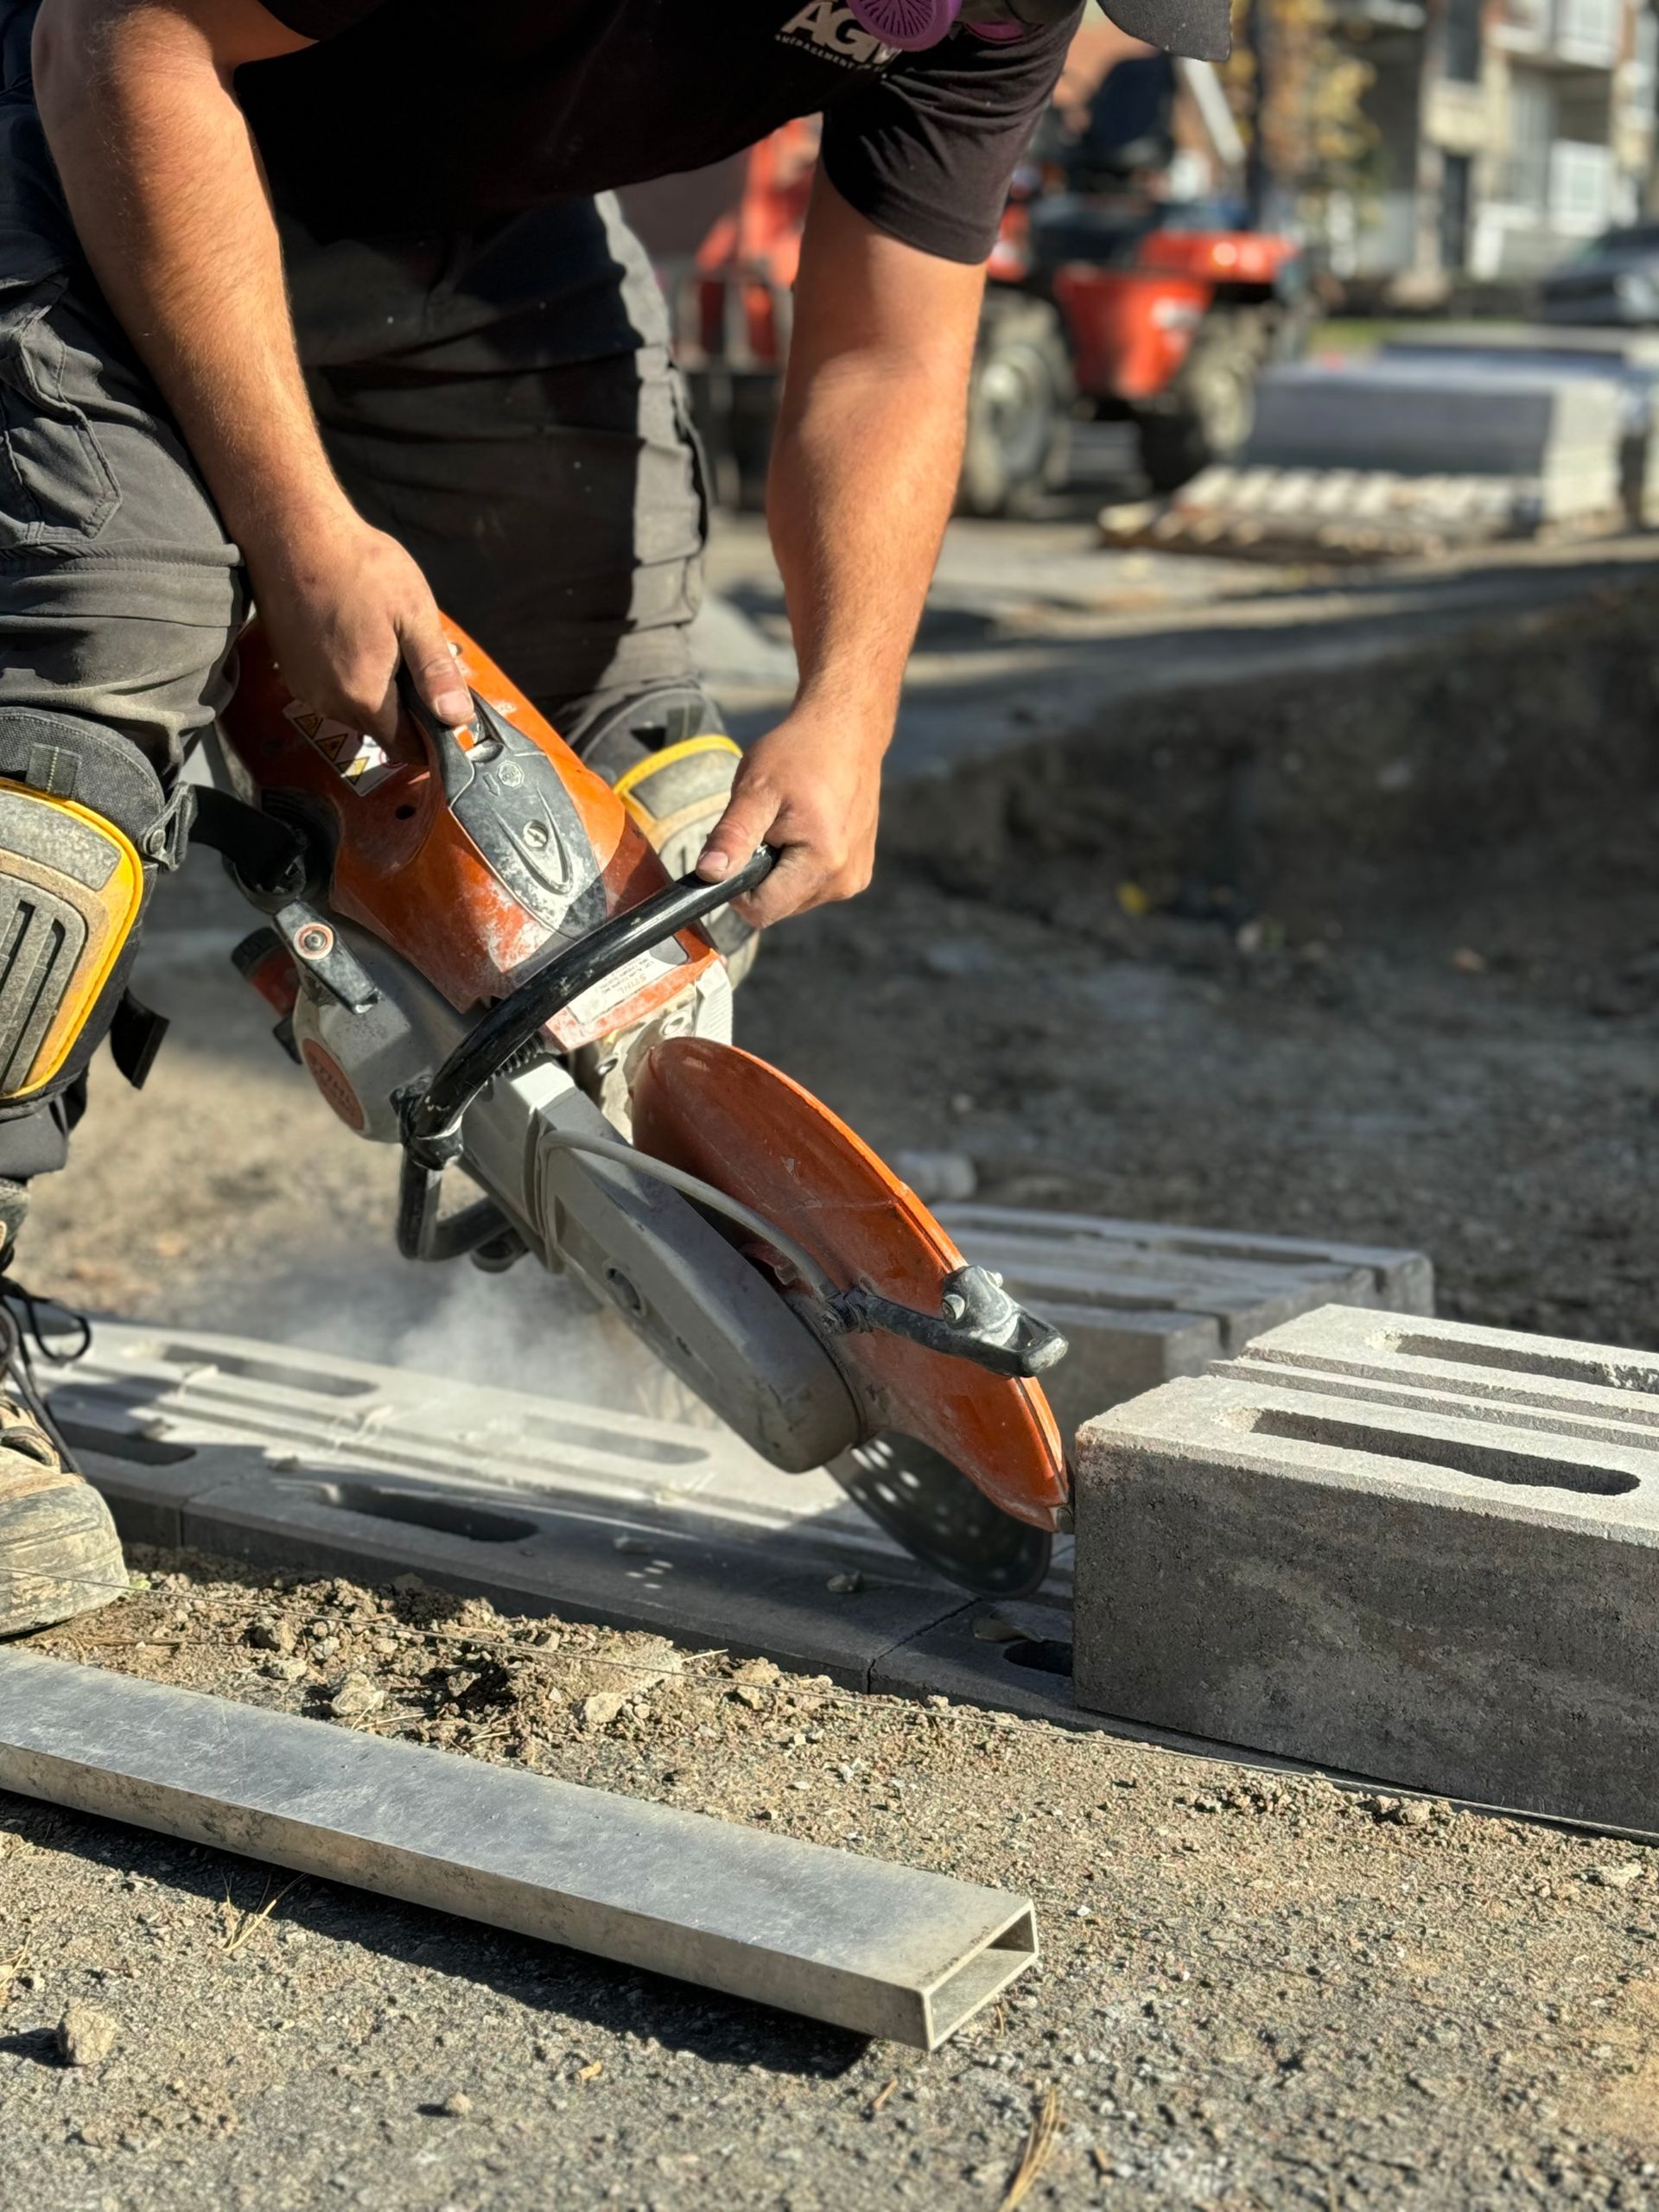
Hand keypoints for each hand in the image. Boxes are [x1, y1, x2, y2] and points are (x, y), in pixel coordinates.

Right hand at [245, 508, 471, 742]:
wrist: (293, 534)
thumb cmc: (361, 568)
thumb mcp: (414, 615)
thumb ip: (434, 673)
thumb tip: (457, 719)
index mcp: (364, 696)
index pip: (405, 747)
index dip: (429, 739)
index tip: (445, 715)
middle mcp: (329, 703)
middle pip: (380, 730)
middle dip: (404, 710)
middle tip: (415, 660)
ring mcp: (305, 688)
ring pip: (354, 711)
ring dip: (375, 692)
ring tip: (383, 643)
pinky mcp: (290, 671)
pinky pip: (330, 692)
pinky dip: (349, 678)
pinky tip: (355, 639)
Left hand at [695, 706, 883, 926]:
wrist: (847, 732)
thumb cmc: (800, 753)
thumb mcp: (757, 788)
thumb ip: (732, 835)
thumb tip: (707, 874)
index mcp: (822, 864)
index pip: (761, 910)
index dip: (736, 888)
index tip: (736, 849)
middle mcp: (844, 881)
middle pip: (778, 906)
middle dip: (761, 874)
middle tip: (766, 826)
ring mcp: (854, 878)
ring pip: (794, 897)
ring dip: (779, 869)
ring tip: (788, 822)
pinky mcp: (858, 871)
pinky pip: (813, 885)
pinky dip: (799, 864)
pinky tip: (806, 827)